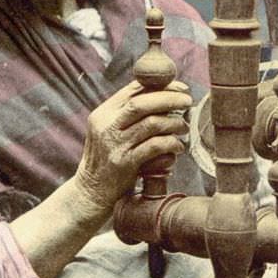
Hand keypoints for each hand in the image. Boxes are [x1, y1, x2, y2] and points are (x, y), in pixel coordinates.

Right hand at [74, 79, 191, 213]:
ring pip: (151, 124)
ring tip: (183, 128)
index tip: (180, 88)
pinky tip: (177, 147)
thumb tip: (164, 96)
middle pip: (142, 103)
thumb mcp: (110, 131)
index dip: (160, 86)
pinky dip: (171, 144)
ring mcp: (115, 144)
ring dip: (173, 123)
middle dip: (169, 99)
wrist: (90, 192)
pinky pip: (155, 147)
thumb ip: (128, 115)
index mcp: (103, 113)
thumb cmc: (107, 159)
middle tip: (187, 102)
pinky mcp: (124, 163)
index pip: (133, 89)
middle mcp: (106, 125)